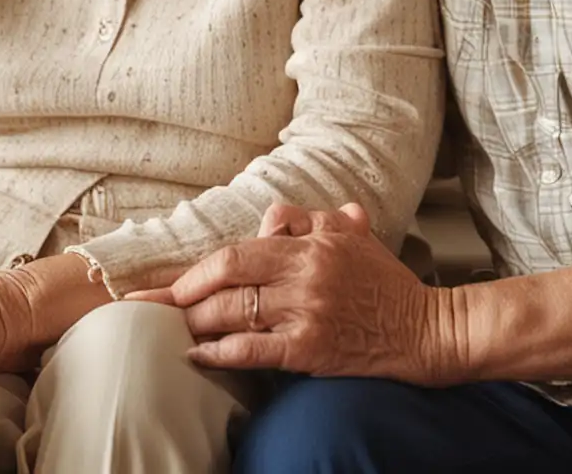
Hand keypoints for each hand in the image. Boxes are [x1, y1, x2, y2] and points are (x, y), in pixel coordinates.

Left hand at [137, 203, 461, 383]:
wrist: (424, 329)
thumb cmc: (386, 283)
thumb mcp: (353, 236)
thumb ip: (311, 220)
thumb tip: (276, 216)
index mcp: (312, 243)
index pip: (241, 248)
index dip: (200, 265)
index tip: (171, 280)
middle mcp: (305, 273)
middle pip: (227, 274)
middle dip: (181, 291)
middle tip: (147, 303)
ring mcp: (305, 312)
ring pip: (234, 312)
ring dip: (194, 322)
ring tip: (166, 328)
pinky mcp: (309, 349)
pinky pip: (254, 350)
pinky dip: (220, 353)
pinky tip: (197, 355)